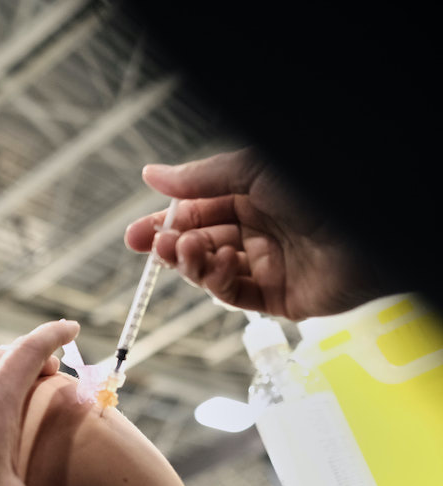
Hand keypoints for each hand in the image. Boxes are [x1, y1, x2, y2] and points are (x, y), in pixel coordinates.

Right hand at [125, 147, 381, 319]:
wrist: (368, 230)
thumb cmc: (317, 190)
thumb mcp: (251, 172)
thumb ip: (199, 178)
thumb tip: (151, 174)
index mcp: (251, 198)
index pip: (195, 214)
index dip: (163, 224)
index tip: (133, 235)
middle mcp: (257, 231)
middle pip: (198, 244)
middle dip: (170, 246)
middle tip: (151, 246)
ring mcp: (267, 265)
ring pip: (210, 271)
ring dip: (191, 262)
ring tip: (186, 250)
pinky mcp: (278, 297)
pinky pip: (235, 294)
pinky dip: (219, 281)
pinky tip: (221, 263)